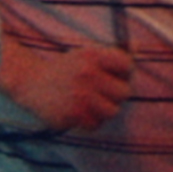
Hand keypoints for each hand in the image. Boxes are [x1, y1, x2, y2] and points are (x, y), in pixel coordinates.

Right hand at [7, 42, 134, 129]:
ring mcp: (80, 96)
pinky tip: (80, 111)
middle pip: (124, 92)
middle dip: (116, 93)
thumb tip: (142, 47)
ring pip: (112, 111)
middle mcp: (87, 74)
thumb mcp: (85, 55)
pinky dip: (91, 121)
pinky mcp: (72, 115)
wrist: (31, 82)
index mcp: (91, 56)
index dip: (124, 72)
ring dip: (104, 109)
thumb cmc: (64, 69)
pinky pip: (96, 124)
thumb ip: (112, 57)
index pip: (126, 65)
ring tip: (91, 103)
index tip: (115, 75)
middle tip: (102, 92)